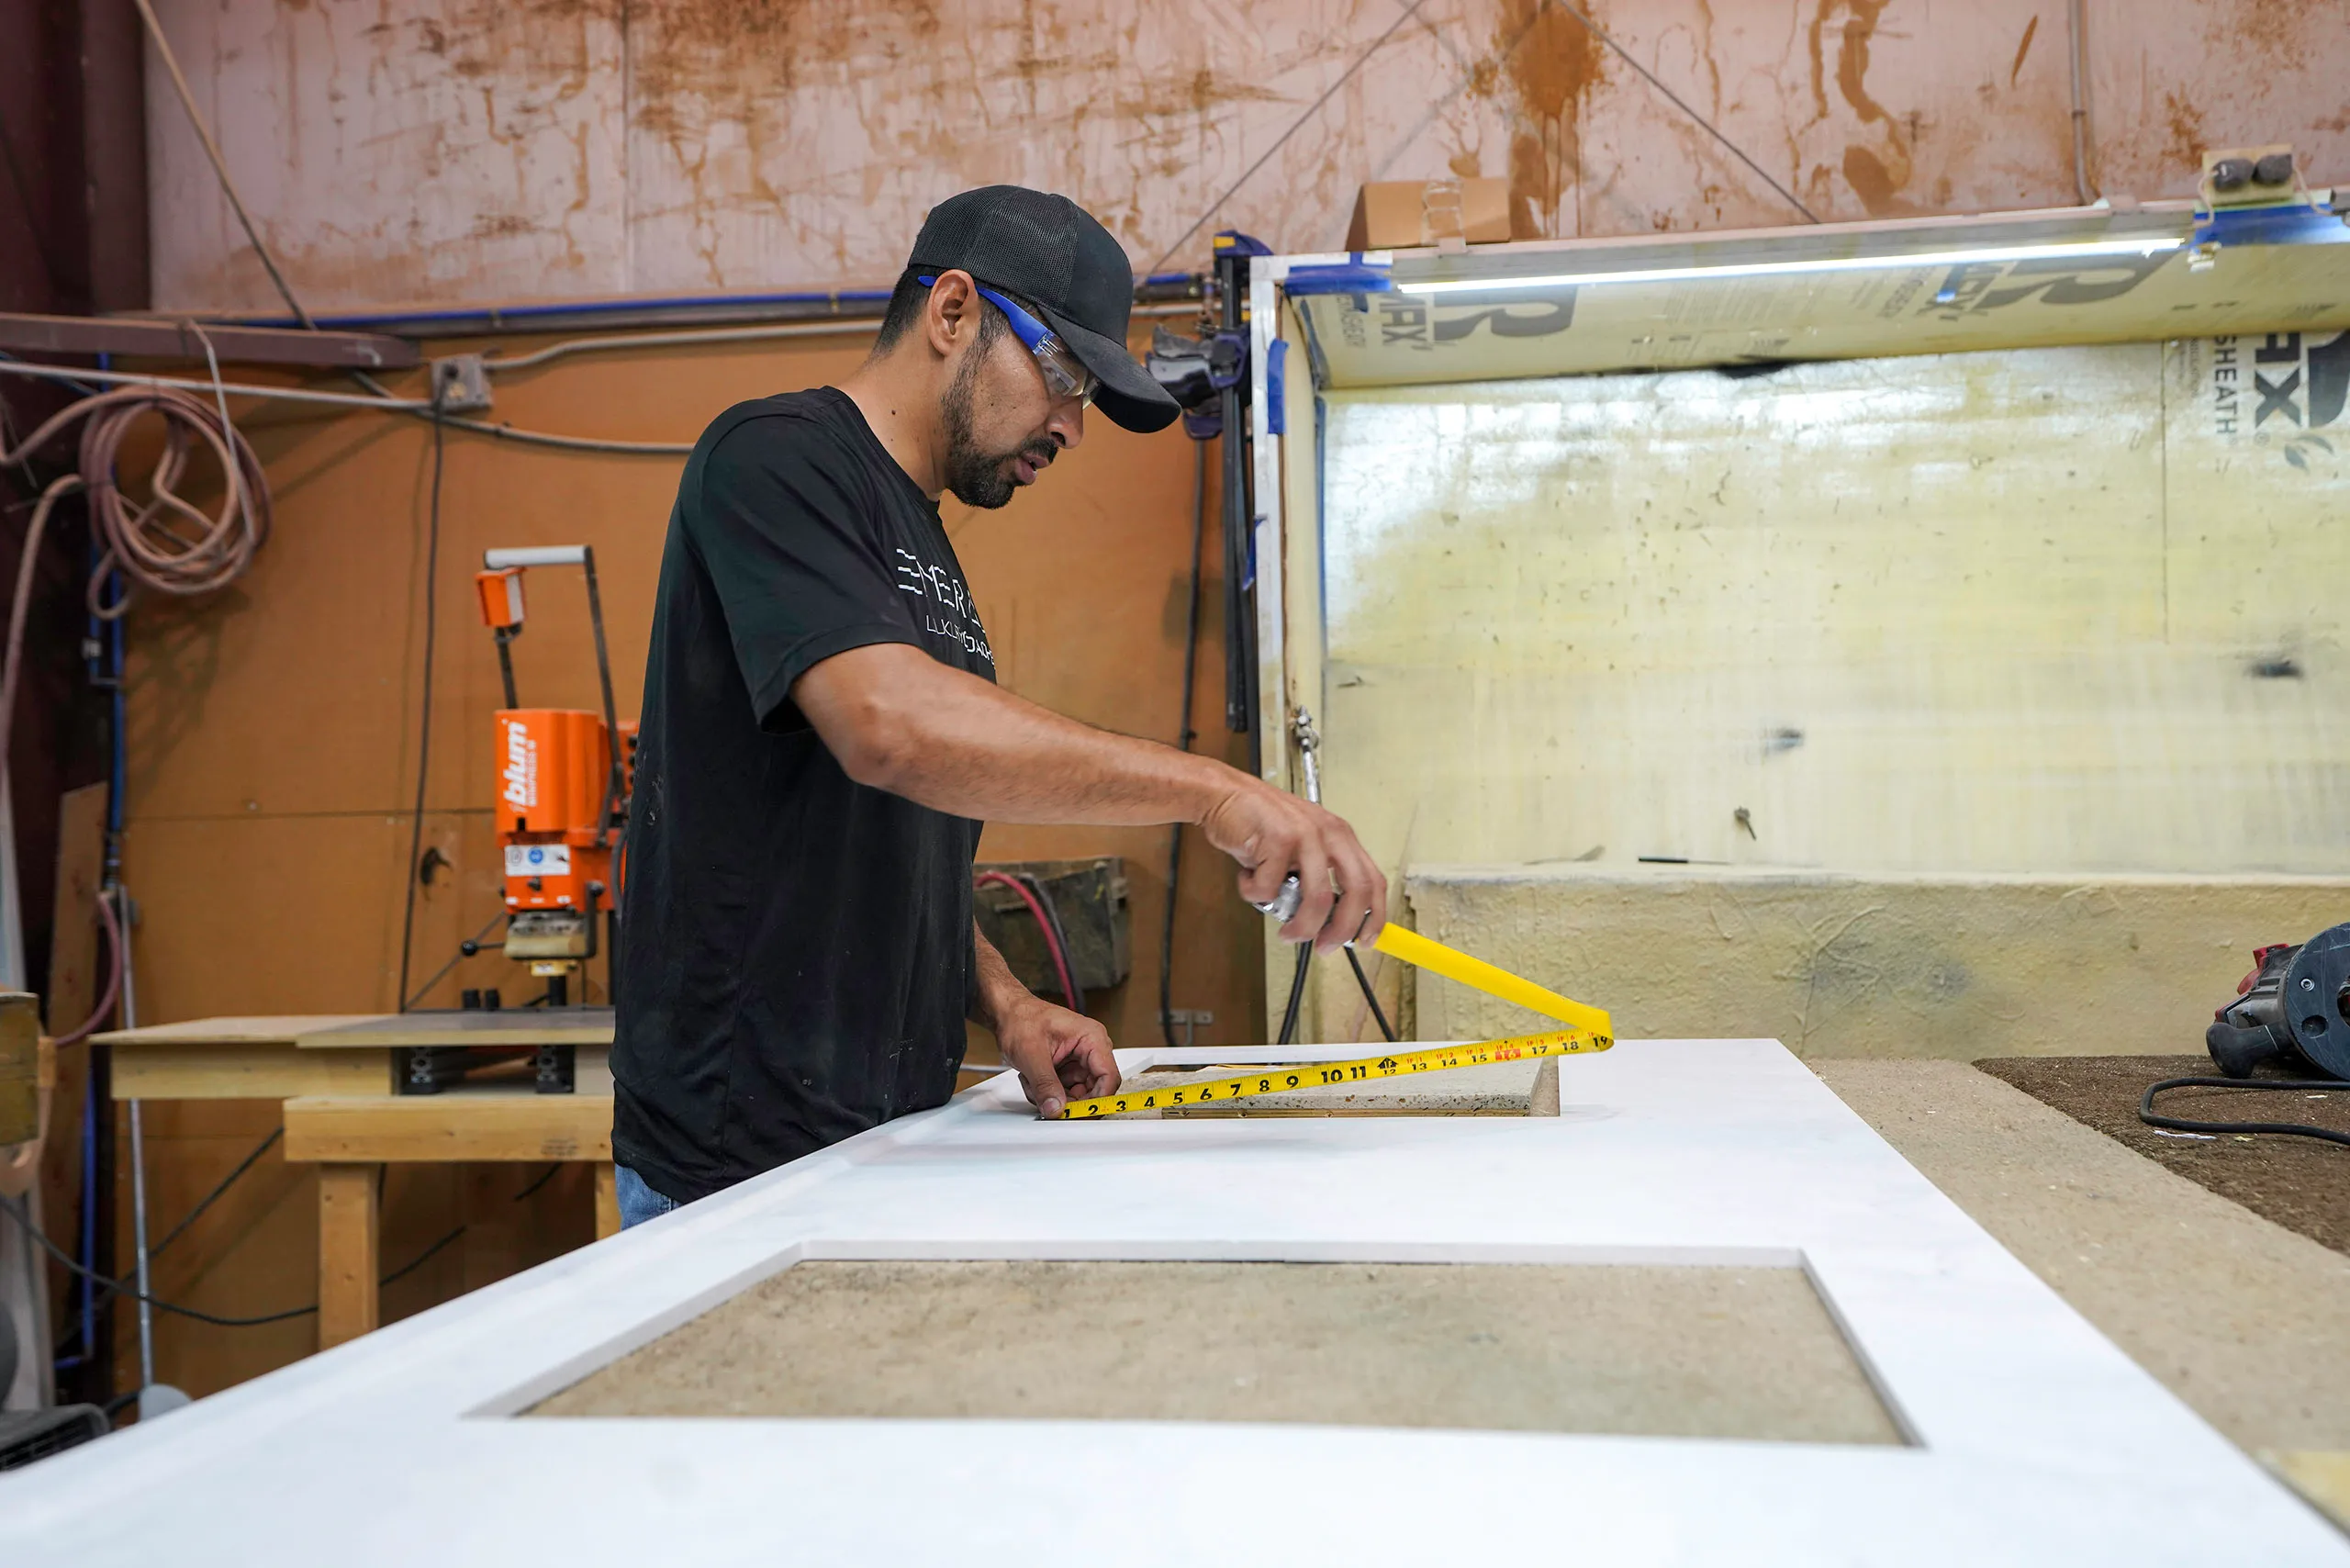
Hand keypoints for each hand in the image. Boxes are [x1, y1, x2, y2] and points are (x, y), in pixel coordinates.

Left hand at [993, 993, 1118, 1118]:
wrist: (1007, 1013)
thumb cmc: (1021, 1019)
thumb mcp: (1031, 1054)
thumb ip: (1045, 1085)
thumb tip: (1056, 1108)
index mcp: (1092, 1038)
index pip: (1108, 1076)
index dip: (1097, 1099)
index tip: (1079, 1113)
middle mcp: (1090, 1049)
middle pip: (1094, 1089)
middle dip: (1068, 1099)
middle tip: (1049, 1103)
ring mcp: (1079, 1059)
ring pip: (1077, 1093)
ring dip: (1053, 1095)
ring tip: (1032, 1082)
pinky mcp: (1068, 1067)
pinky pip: (1065, 1090)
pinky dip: (1047, 1091)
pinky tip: (1032, 1080)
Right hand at [1199, 779, 1388, 952]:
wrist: (1225, 795)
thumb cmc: (1261, 825)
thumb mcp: (1302, 849)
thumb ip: (1318, 879)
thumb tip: (1330, 924)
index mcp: (1341, 837)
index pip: (1373, 881)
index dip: (1374, 916)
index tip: (1365, 941)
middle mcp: (1330, 833)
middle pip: (1356, 892)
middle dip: (1342, 929)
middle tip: (1325, 947)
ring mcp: (1306, 834)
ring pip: (1317, 898)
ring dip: (1301, 926)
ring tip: (1286, 932)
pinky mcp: (1277, 838)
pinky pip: (1270, 888)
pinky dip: (1255, 894)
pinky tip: (1249, 879)